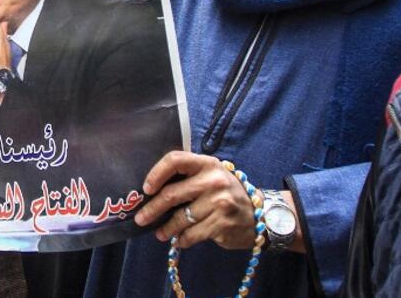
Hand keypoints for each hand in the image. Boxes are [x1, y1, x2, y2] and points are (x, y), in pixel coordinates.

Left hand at [133, 151, 260, 250]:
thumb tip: (151, 192)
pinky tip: (178, 240)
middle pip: (172, 194)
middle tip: (140, 219)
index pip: (175, 160)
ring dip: (166, 229)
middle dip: (152, 209)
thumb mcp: (211, 176)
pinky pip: (192, 234)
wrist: (259, 215)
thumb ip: (188, 177)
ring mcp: (219, 203)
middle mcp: (213, 181)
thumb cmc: (225, 193)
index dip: (156, 173)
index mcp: (207, 164)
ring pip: (181, 218)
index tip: (146, 189)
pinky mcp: (222, 224)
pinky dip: (182, 239)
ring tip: (160, 234)